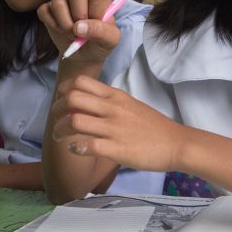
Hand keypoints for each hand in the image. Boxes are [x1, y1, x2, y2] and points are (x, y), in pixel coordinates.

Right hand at [37, 0, 120, 62]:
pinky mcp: (48, 8)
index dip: (96, 11)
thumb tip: (78, 27)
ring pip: (58, 2)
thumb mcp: (109, 41)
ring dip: (64, 24)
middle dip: (79, 15)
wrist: (83, 55)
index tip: (96, 25)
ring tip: (72, 34)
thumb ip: (101, 32)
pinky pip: (44, 11)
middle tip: (82, 30)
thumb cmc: (99, 43)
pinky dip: (52, 25)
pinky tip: (60, 30)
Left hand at [52, 76, 183, 172]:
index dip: (64, 90)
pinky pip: (87, 145)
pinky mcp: (117, 148)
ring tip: (60, 137)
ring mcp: (113, 128)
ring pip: (75, 121)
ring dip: (60, 130)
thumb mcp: (129, 105)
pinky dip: (75, 147)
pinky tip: (75, 149)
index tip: (61, 101)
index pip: (80, 82)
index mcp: (115, 96)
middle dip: (56, 109)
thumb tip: (87, 103)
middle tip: (56, 120)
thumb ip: (108, 102)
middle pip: (72, 98)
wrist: (176, 143)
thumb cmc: (153, 126)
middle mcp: (112, 109)